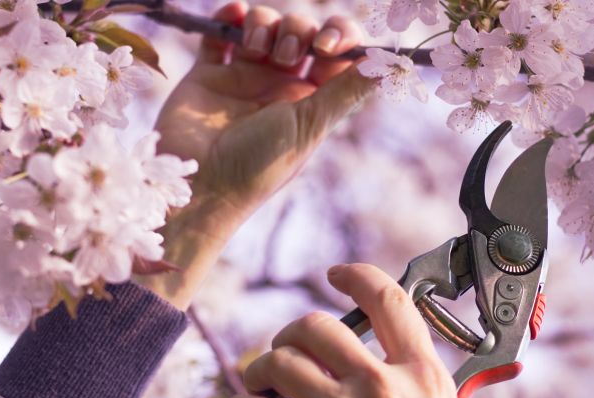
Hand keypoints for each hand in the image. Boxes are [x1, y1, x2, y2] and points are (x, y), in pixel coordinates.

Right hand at [136, 2, 373, 308]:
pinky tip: (235, 16)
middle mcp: (278, 87)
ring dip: (264, 24)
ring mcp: (242, 78)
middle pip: (300, 32)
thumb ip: (347, 90)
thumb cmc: (257, 165)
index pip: (335, 54)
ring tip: (255, 51)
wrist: (198, 185)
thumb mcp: (310, 127)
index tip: (328, 44)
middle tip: (287, 54)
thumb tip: (395, 65)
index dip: (339, 37)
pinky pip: (221, 33)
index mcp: (309, 102)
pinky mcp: (208, 73)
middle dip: (297, 30)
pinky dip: (229, 17)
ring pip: (263, 26)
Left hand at [222, 263, 503, 397]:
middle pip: (317, 326)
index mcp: (424, 381)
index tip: (337, 274)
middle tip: (288, 349)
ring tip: (261, 383)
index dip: (358, 277)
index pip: (389, 303)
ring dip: (262, 367)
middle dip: (293, 332)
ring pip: (281, 361)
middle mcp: (381, 388)